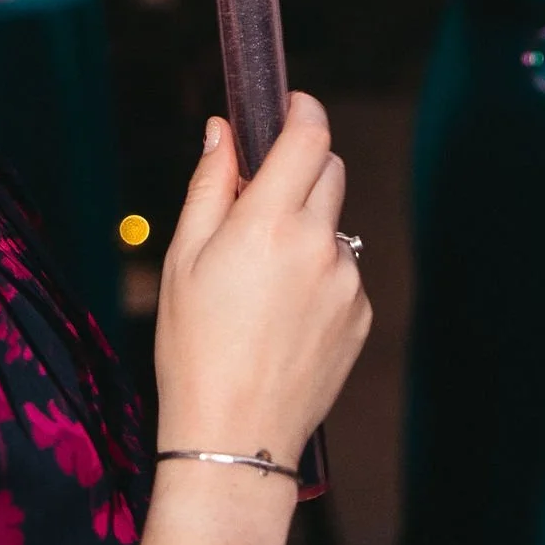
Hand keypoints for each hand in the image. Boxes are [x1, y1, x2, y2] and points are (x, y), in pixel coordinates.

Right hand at [154, 96, 371, 471]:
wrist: (233, 437)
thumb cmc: (193, 347)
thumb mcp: (182, 260)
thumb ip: (208, 186)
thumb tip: (221, 131)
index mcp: (269, 223)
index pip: (309, 136)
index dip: (302, 110)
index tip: (289, 107)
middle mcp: (318, 245)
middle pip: (330, 170)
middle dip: (301, 167)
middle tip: (261, 199)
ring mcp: (346, 282)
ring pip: (335, 225)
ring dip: (307, 228)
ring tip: (262, 282)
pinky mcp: (361, 316)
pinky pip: (343, 272)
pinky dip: (318, 275)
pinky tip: (282, 316)